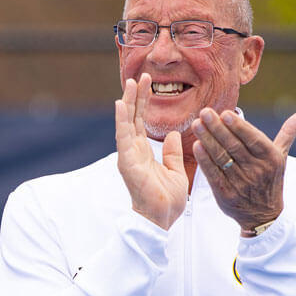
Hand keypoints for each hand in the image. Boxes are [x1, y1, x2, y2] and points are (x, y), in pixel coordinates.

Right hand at [115, 74, 187, 229]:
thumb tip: (170, 134)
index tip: (148, 83)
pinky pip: (123, 137)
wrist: (161, 219)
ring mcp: (128, 156)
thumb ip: (171, 153)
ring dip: (128, 103)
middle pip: (133, 118)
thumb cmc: (167, 200)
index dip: (144, 103)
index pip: (142, 122)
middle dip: (136, 97)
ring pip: (126, 123)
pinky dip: (121, 120)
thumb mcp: (175, 171)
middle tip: (141, 76)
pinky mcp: (127, 162)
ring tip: (131, 83)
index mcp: (143, 153)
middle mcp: (133, 152)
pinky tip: (120, 104)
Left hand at [191, 108, 295, 232]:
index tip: (225, 113)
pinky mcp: (226, 194)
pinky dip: (204, 160)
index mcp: (271, 159)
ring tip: (196, 125)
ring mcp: (240, 183)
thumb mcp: (281, 157)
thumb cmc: (270, 179)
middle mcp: (257, 170)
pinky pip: (213, 175)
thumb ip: (288, 133)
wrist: (263, 215)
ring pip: (221, 158)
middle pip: (234, 146)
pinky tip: (197, 146)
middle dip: (218, 128)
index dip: (239, 127)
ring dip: (208, 140)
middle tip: (204, 113)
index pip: (253, 139)